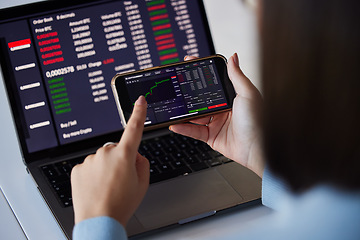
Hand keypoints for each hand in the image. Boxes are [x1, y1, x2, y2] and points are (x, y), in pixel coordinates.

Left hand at [71, 96, 149, 225]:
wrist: (99, 221)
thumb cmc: (122, 204)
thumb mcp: (143, 183)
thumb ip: (142, 163)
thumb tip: (135, 155)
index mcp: (125, 155)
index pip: (134, 128)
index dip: (139, 113)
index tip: (140, 100)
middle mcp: (106, 153)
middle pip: (117, 149)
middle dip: (120, 159)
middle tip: (120, 180)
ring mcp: (90, 160)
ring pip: (102, 158)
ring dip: (105, 168)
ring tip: (107, 187)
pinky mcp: (78, 167)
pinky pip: (89, 166)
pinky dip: (93, 174)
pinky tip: (96, 187)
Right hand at [170, 54, 263, 176]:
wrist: (257, 148)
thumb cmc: (258, 120)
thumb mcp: (248, 93)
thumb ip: (237, 76)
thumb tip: (233, 57)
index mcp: (232, 97)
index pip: (213, 81)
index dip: (201, 73)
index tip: (189, 63)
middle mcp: (223, 109)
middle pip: (201, 99)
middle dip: (188, 93)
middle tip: (177, 85)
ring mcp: (216, 123)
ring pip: (195, 115)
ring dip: (184, 112)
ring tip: (174, 106)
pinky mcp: (211, 137)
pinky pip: (194, 131)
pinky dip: (184, 128)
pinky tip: (175, 124)